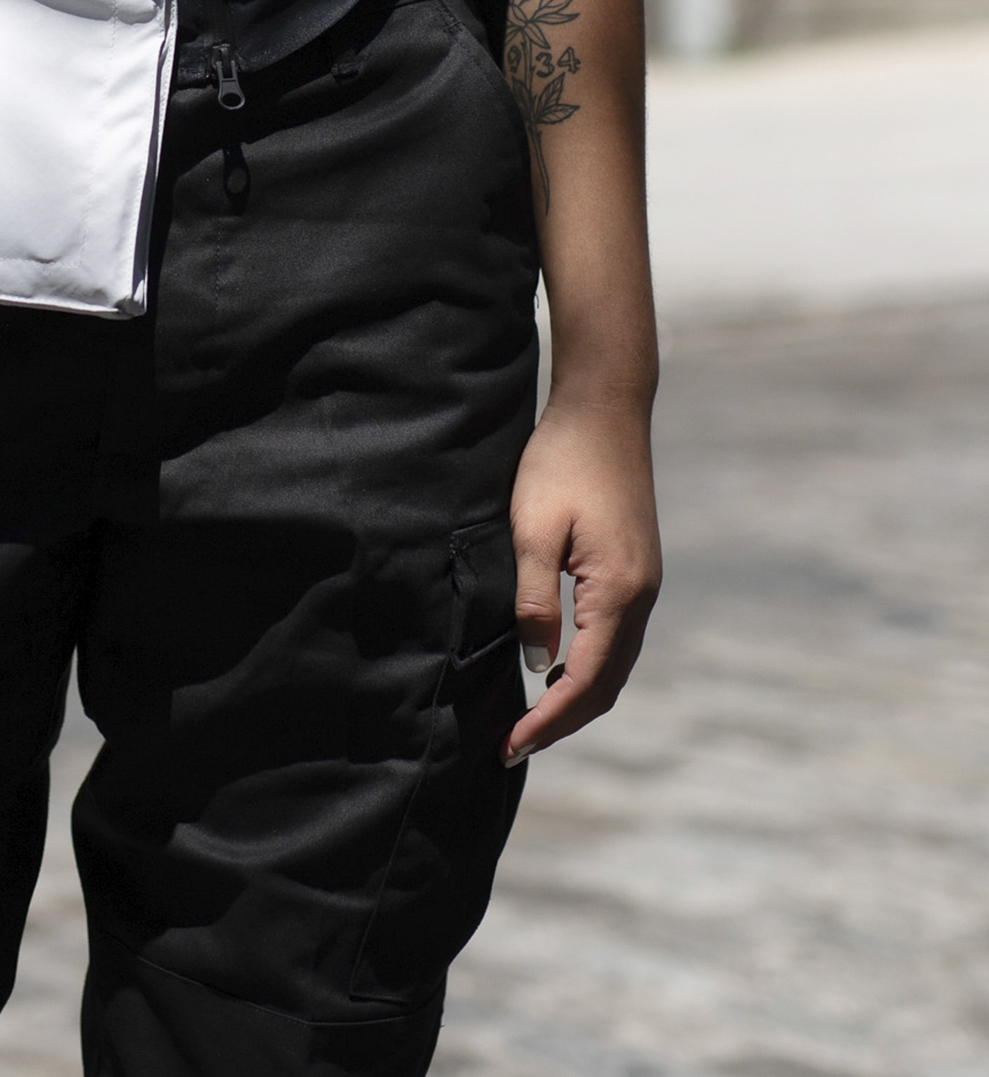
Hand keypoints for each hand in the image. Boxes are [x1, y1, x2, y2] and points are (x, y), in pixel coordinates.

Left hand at [502, 392, 660, 764]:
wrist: (605, 408)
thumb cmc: (560, 461)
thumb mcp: (531, 528)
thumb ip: (533, 599)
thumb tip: (537, 664)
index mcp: (617, 592)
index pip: (584, 682)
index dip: (548, 721)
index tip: (510, 745)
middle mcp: (641, 596)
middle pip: (607, 685)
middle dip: (563, 721)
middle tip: (513, 744)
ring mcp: (644, 583)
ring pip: (615, 664)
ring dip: (577, 697)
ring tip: (531, 718)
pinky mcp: (637, 569)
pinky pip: (616, 638)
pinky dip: (589, 666)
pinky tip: (557, 666)